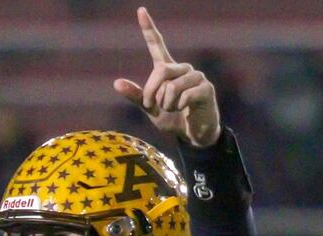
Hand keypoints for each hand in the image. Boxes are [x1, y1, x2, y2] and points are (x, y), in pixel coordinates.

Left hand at [111, 8, 220, 147]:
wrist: (192, 135)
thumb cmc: (172, 118)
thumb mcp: (150, 109)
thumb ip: (136, 96)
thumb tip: (116, 83)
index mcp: (168, 69)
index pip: (157, 44)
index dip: (148, 28)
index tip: (140, 10)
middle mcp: (183, 68)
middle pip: (160, 71)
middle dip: (152, 92)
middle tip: (153, 106)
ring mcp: (196, 76)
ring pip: (172, 87)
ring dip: (166, 104)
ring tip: (174, 109)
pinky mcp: (206, 88)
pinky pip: (184, 95)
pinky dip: (179, 107)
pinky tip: (186, 110)